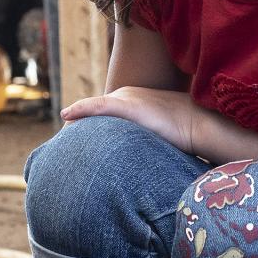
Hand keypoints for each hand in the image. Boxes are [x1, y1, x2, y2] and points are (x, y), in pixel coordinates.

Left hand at [61, 87, 203, 153]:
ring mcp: (126, 98)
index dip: (85, 126)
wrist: (197, 123)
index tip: (73, 143)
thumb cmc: (183, 133)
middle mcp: (125, 95)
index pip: (100, 112)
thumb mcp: (156, 135)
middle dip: (76, 126)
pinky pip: (97, 105)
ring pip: (91, 109)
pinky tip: (67, 115)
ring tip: (60, 139)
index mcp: (131, 100)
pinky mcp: (127, 104)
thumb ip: (141, 141)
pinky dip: (80, 109)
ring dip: (76, 122)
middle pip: (92, 110)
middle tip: (61, 145)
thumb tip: (136, 162)